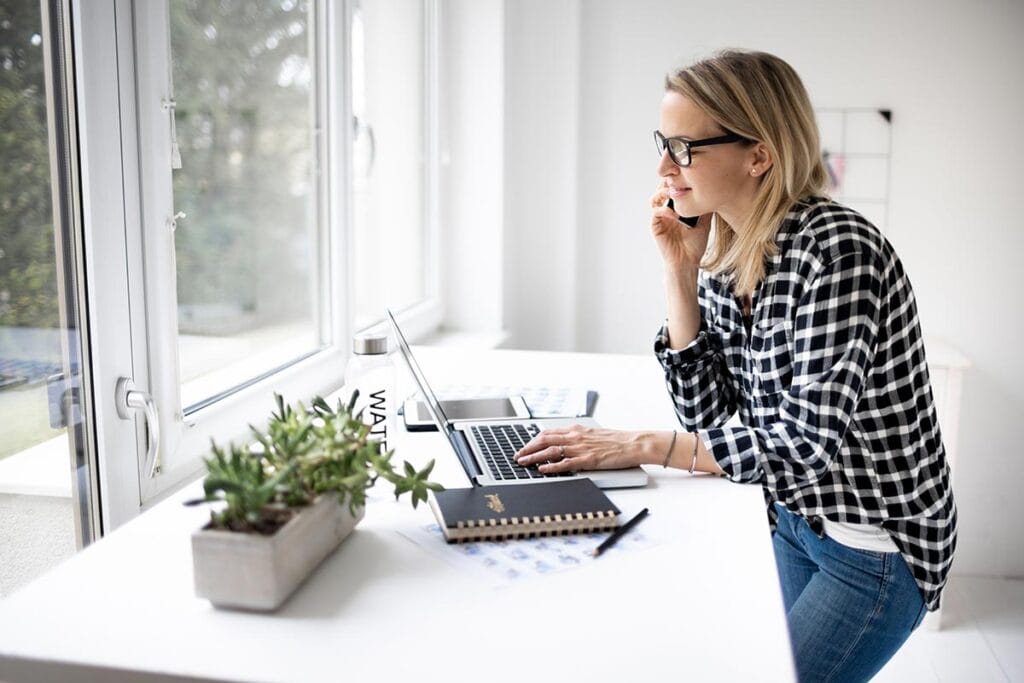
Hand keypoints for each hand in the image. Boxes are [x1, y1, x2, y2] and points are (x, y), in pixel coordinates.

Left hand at [515, 425, 644, 473]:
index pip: (548, 432)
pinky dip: (551, 466)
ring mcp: (581, 448)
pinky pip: (565, 463)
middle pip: (544, 440)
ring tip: (523, 463)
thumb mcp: (593, 434)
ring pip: (550, 450)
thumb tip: (565, 443)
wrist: (634, 443)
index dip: (532, 440)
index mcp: (577, 429)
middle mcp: (576, 436)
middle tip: (517, 456)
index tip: (524, 447)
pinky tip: (542, 470)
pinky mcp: (588, 460)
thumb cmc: (617, 440)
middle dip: (528, 448)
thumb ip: (578, 437)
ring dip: (534, 457)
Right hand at [649, 179, 711, 268]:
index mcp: (676, 206)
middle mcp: (667, 209)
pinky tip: (675, 214)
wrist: (688, 262)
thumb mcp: (705, 220)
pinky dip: (663, 209)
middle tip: (678, 179)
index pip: (673, 186)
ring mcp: (660, 218)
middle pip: (661, 188)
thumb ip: (704, 205)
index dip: (677, 178)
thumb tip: (714, 187)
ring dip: (663, 192)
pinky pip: (655, 212)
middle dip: (668, 181)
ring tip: (674, 193)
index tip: (688, 173)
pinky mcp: (656, 227)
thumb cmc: (695, 243)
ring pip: (655, 198)